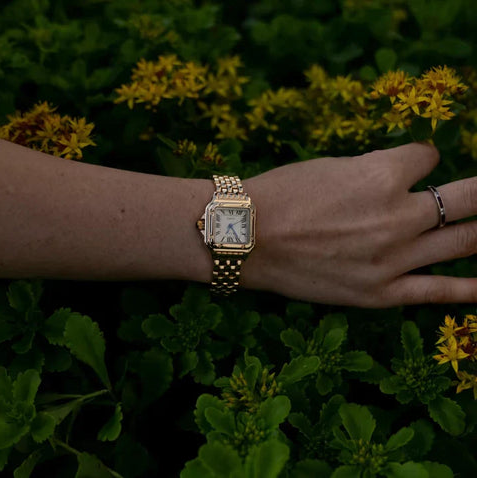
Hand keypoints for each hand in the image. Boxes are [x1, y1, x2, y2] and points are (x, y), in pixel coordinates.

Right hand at [242, 142, 476, 306]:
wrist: (247, 238)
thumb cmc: (281, 193)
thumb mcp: (332, 166)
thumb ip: (376, 171)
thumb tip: (404, 177)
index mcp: (383, 173)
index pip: (428, 157)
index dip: (421, 160)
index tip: (409, 167)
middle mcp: (398, 215)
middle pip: (468, 197)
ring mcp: (394, 258)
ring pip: (465, 240)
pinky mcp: (381, 292)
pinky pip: (440, 291)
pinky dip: (472, 288)